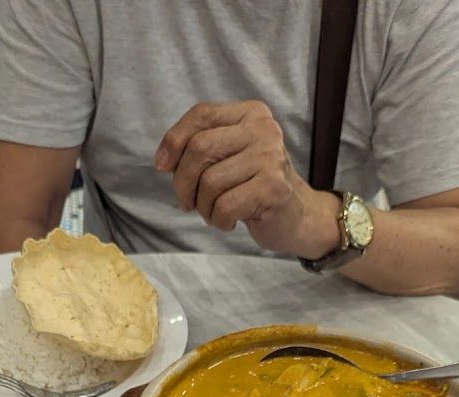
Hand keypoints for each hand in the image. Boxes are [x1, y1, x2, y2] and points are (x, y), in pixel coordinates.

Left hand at [154, 100, 339, 257]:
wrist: (296, 217)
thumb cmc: (254, 187)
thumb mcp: (228, 158)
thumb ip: (199, 150)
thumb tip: (163, 161)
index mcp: (251, 114)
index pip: (201, 114)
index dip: (174, 140)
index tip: (161, 166)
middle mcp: (263, 129)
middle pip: (200, 148)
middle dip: (183, 182)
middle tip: (187, 202)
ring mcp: (271, 157)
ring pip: (210, 181)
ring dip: (203, 207)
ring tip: (214, 213)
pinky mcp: (273, 188)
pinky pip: (224, 205)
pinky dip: (218, 220)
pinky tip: (229, 222)